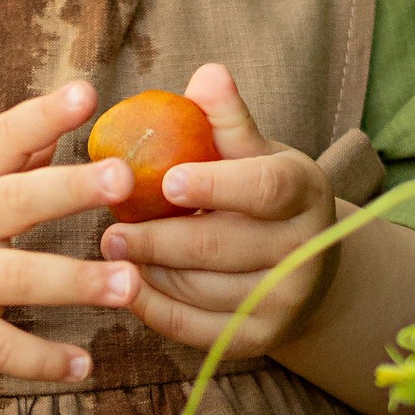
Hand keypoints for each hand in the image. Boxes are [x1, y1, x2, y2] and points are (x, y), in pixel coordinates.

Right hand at [0, 76, 137, 386]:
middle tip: (125, 179)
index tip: (87, 93)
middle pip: (16, 201)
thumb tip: (57, 125)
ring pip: (17, 278)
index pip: (0, 138)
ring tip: (130, 285)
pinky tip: (84, 364)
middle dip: (70, 190)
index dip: (42, 115)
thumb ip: (0, 158)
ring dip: (75, 282)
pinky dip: (40, 359)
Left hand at [98, 62, 340, 363]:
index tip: (167, 182)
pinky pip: (197, 328)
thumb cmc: (261, 193)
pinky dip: (155, 308)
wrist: (301, 264)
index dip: (216, 184)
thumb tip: (207, 74)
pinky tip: (127, 285)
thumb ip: (227, 120)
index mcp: (304, 191)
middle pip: (222, 246)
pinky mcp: (260, 340)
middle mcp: (305, 250)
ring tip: (112, 252)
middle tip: (109, 230)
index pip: (264, 189)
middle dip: (159, 239)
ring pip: (204, 290)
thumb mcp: (253, 152)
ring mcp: (286, 300)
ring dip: (151, 272)